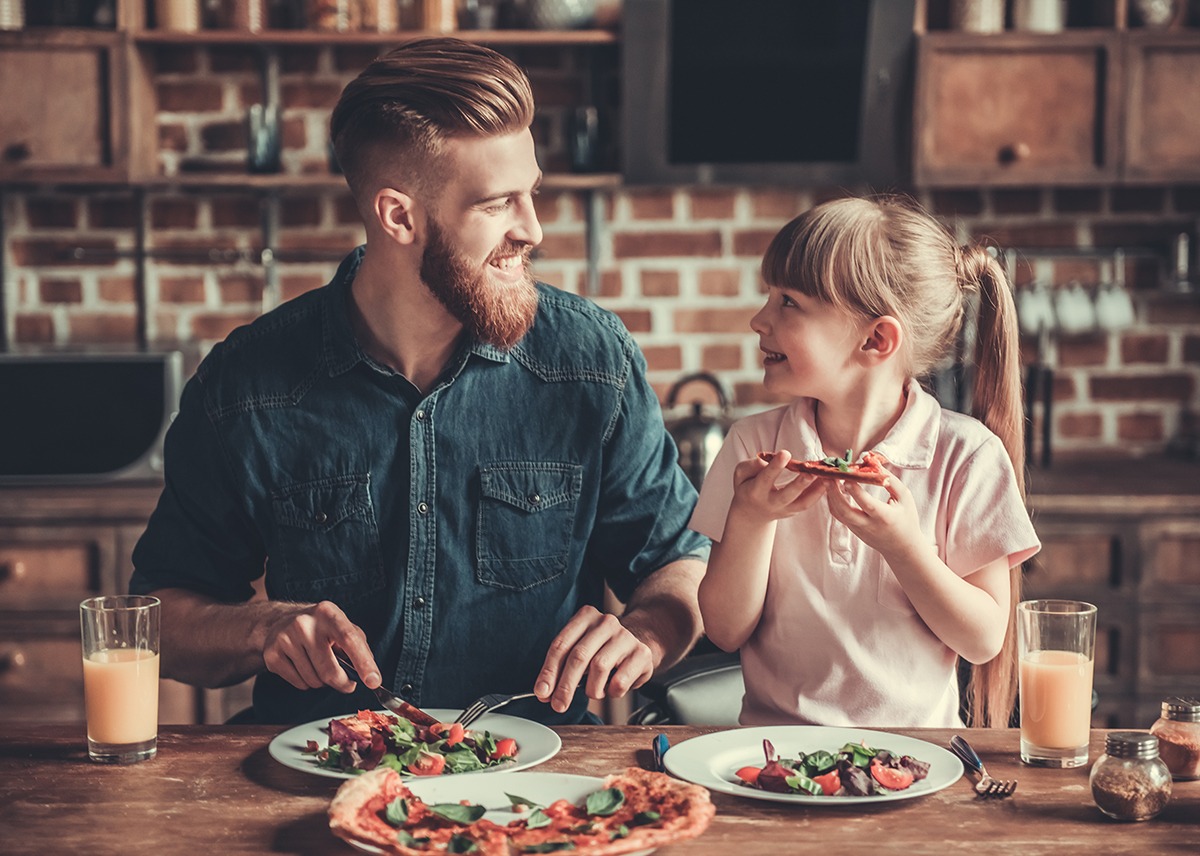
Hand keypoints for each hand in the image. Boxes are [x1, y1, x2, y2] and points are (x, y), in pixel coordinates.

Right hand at [260, 600, 379, 693]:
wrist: (280, 621)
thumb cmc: (320, 628)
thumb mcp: (343, 626)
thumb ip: (359, 647)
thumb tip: (370, 674)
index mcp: (328, 613)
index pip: (349, 639)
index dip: (363, 662)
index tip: (374, 681)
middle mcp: (304, 624)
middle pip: (330, 670)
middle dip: (342, 683)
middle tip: (347, 683)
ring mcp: (285, 639)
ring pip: (314, 681)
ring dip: (322, 682)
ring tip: (319, 665)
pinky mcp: (272, 655)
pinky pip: (299, 684)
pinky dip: (307, 683)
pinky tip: (304, 667)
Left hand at [535, 605, 653, 713]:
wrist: (639, 644)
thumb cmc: (603, 650)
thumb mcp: (580, 650)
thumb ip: (561, 667)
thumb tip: (544, 692)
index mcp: (586, 616)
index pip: (561, 645)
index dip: (549, 671)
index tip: (542, 692)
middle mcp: (606, 622)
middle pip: (578, 656)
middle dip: (565, 685)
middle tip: (558, 704)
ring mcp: (625, 637)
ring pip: (599, 667)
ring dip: (591, 689)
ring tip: (594, 691)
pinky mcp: (641, 654)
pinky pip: (620, 681)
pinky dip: (611, 692)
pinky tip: (611, 688)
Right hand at [728, 448, 826, 520]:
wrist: (751, 513)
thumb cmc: (746, 486)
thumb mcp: (740, 474)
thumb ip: (751, 465)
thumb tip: (768, 460)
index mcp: (755, 491)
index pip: (766, 478)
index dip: (775, 466)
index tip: (785, 453)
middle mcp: (770, 503)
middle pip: (786, 495)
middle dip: (799, 484)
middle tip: (811, 472)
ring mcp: (784, 510)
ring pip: (802, 503)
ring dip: (816, 491)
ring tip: (828, 477)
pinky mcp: (794, 511)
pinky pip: (808, 504)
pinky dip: (819, 493)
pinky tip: (829, 481)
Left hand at [824, 465, 923, 559]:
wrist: (902, 547)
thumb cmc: (906, 519)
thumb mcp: (905, 498)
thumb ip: (890, 480)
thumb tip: (874, 463)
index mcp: (885, 517)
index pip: (866, 504)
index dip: (855, 491)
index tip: (846, 476)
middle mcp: (869, 525)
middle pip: (845, 511)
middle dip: (833, 493)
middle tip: (828, 476)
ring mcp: (858, 529)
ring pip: (838, 514)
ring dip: (830, 496)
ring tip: (828, 479)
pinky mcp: (853, 530)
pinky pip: (840, 516)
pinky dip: (834, 501)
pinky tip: (833, 489)